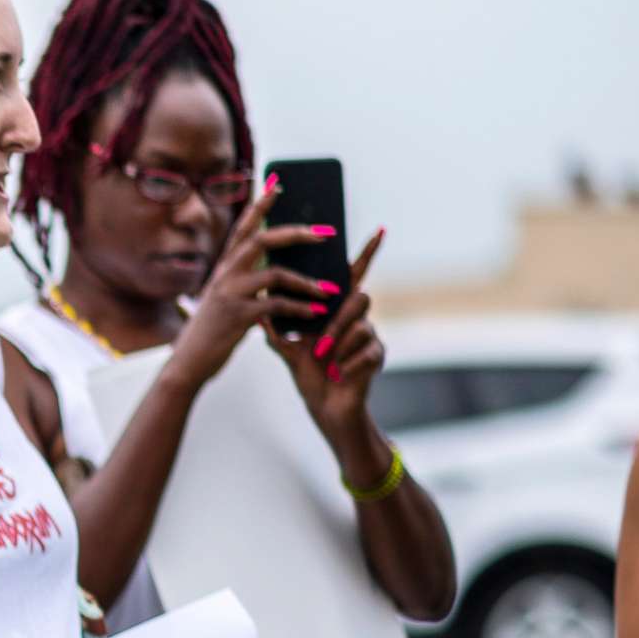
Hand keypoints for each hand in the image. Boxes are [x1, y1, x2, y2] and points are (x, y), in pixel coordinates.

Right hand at [164, 176, 341, 391]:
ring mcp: (231, 294)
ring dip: (308, 282)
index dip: (260, 204)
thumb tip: (281, 270)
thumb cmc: (212, 332)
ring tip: (332, 289)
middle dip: (298, 234)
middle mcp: (225, 275)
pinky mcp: (240, 317)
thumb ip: (246, 283)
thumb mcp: (224, 300)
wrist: (189, 363)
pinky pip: (278, 306)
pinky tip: (316, 313)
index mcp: (223, 268)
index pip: (243, 228)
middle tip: (326, 233)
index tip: (278, 184)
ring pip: (276, 274)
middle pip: (264, 240)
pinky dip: (300, 309)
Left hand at [269, 228, 388, 455]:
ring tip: (324, 360)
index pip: (351, 276)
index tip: (379, 229)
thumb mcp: (288, 349)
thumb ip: (277, 326)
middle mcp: (357, 318)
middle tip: (320, 344)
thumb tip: (259, 302)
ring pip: (361, 326)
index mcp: (336, 311)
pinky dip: (344, 365)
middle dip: (338, 320)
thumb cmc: (309, 375)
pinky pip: (365, 352)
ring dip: (338, 345)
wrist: (325, 408)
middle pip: (359, 298)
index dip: (366, 254)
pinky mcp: (377, 356)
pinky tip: (337, 374)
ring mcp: (370, 336)